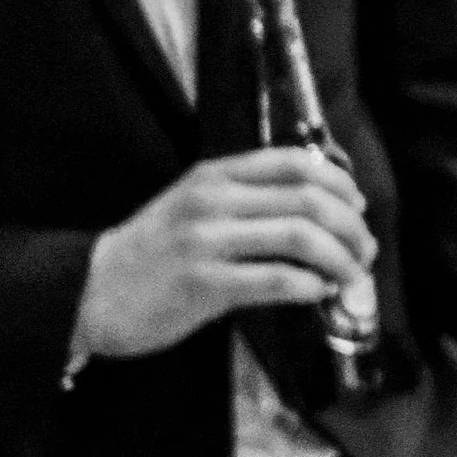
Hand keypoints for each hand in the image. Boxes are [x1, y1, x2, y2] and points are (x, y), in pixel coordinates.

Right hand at [72, 148, 373, 359]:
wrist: (90, 291)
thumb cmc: (152, 252)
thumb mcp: (195, 205)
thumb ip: (247, 199)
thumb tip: (318, 210)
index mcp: (215, 174)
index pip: (293, 163)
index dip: (339, 184)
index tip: (359, 207)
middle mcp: (213, 200)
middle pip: (307, 200)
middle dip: (350, 226)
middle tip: (365, 250)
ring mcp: (207, 241)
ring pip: (298, 237)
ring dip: (339, 258)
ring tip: (351, 275)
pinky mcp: (203, 284)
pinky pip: (275, 280)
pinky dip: (309, 286)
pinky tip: (319, 293)